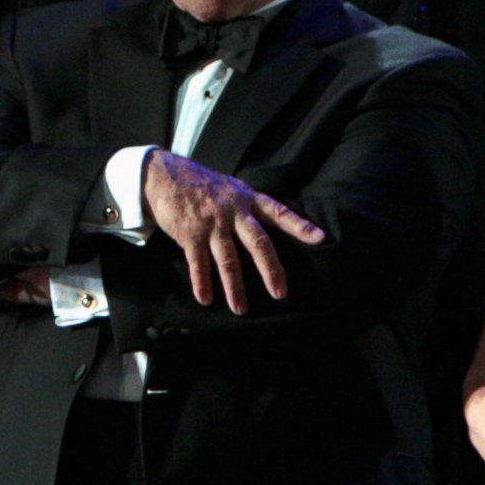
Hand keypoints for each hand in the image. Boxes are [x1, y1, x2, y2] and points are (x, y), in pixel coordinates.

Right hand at [139, 150, 325, 313]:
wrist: (165, 175)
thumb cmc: (202, 184)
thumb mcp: (231, 188)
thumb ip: (249, 206)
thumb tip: (272, 222)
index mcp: (247, 199)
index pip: (278, 213)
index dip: (299, 226)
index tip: (320, 238)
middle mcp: (233, 211)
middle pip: (258, 243)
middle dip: (270, 270)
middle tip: (279, 293)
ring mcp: (212, 223)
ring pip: (228, 260)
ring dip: (234, 287)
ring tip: (240, 309)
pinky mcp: (190, 233)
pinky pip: (198, 263)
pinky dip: (202, 282)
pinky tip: (206, 298)